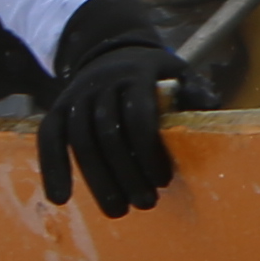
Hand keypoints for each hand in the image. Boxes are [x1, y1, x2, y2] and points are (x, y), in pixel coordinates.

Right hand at [36, 0, 201, 217]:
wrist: (112, 49)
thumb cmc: (153, 73)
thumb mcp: (178, 72)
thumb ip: (194, 91)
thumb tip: (210, 108)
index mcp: (136, 75)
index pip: (138, 115)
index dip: (149, 151)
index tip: (163, 181)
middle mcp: (103, 83)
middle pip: (108, 133)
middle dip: (127, 174)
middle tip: (145, 204)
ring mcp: (77, 94)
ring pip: (81, 140)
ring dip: (98, 180)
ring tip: (117, 211)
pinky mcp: (58, 107)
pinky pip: (49, 137)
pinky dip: (53, 167)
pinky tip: (60, 199)